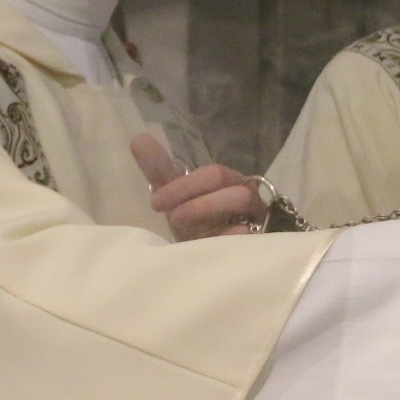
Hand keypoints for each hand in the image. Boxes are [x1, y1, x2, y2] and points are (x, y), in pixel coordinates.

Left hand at [131, 134, 268, 239]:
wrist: (209, 261)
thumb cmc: (196, 225)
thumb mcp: (175, 200)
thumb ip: (160, 171)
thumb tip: (138, 138)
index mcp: (231, 184)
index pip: (215, 174)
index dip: (185, 186)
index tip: (156, 203)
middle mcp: (251, 201)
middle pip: (236, 192)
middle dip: (200, 204)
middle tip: (174, 218)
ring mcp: (260, 224)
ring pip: (246, 209)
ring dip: (213, 216)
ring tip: (188, 232)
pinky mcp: (262, 245)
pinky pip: (254, 239)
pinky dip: (233, 240)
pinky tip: (213, 247)